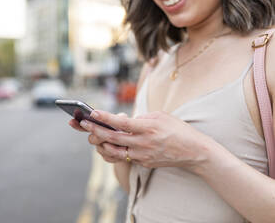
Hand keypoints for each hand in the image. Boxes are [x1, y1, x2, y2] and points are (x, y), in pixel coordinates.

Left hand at [79, 110, 212, 171]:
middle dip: (94, 130)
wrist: (194, 152)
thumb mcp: (160, 116)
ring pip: (114, 151)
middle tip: (82, 123)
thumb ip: (141, 118)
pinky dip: (114, 150)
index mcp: (148, 128)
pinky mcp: (143, 163)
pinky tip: (106, 144)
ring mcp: (142, 155)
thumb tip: (125, 121)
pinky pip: (124, 157)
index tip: (92, 112)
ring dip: (100, 143)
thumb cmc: (178, 130)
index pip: (121, 122)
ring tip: (91, 134)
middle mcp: (143, 143)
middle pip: (113, 138)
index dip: (105, 118)